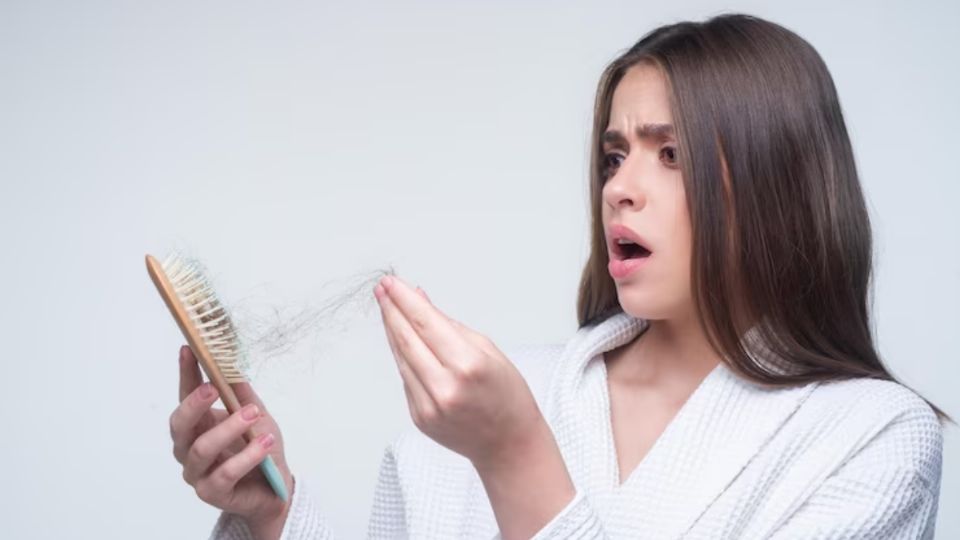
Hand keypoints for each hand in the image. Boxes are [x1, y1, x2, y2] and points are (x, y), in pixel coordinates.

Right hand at [169, 345, 293, 532]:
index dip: (186, 373)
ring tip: (252, 414)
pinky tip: (265, 443)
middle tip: (214, 387)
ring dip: (229, 428)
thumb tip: (232, 364)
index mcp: (197, 425)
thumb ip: (242, 394)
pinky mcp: (212, 493)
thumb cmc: (260, 448)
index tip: (189, 349)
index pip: (185, 396)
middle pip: (180, 424)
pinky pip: (225, 474)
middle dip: (194, 403)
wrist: (275, 488)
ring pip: (202, 448)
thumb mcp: (257, 415)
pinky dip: (246, 456)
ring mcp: (197, 472)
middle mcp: (189, 448)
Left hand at [373, 275, 545, 467]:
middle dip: (391, 310)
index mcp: (467, 365)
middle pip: (406, 339)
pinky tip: (401, 338)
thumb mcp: (487, 349)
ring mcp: (429, 406)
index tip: (391, 282)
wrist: (509, 444)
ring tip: (387, 308)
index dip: (404, 300)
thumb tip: (419, 300)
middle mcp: (444, 387)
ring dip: (392, 330)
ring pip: (400, 358)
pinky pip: (405, 378)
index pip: (425, 323)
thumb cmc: (507, 395)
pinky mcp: (419, 417)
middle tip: (382, 289)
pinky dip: (402, 355)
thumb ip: (448, 324)